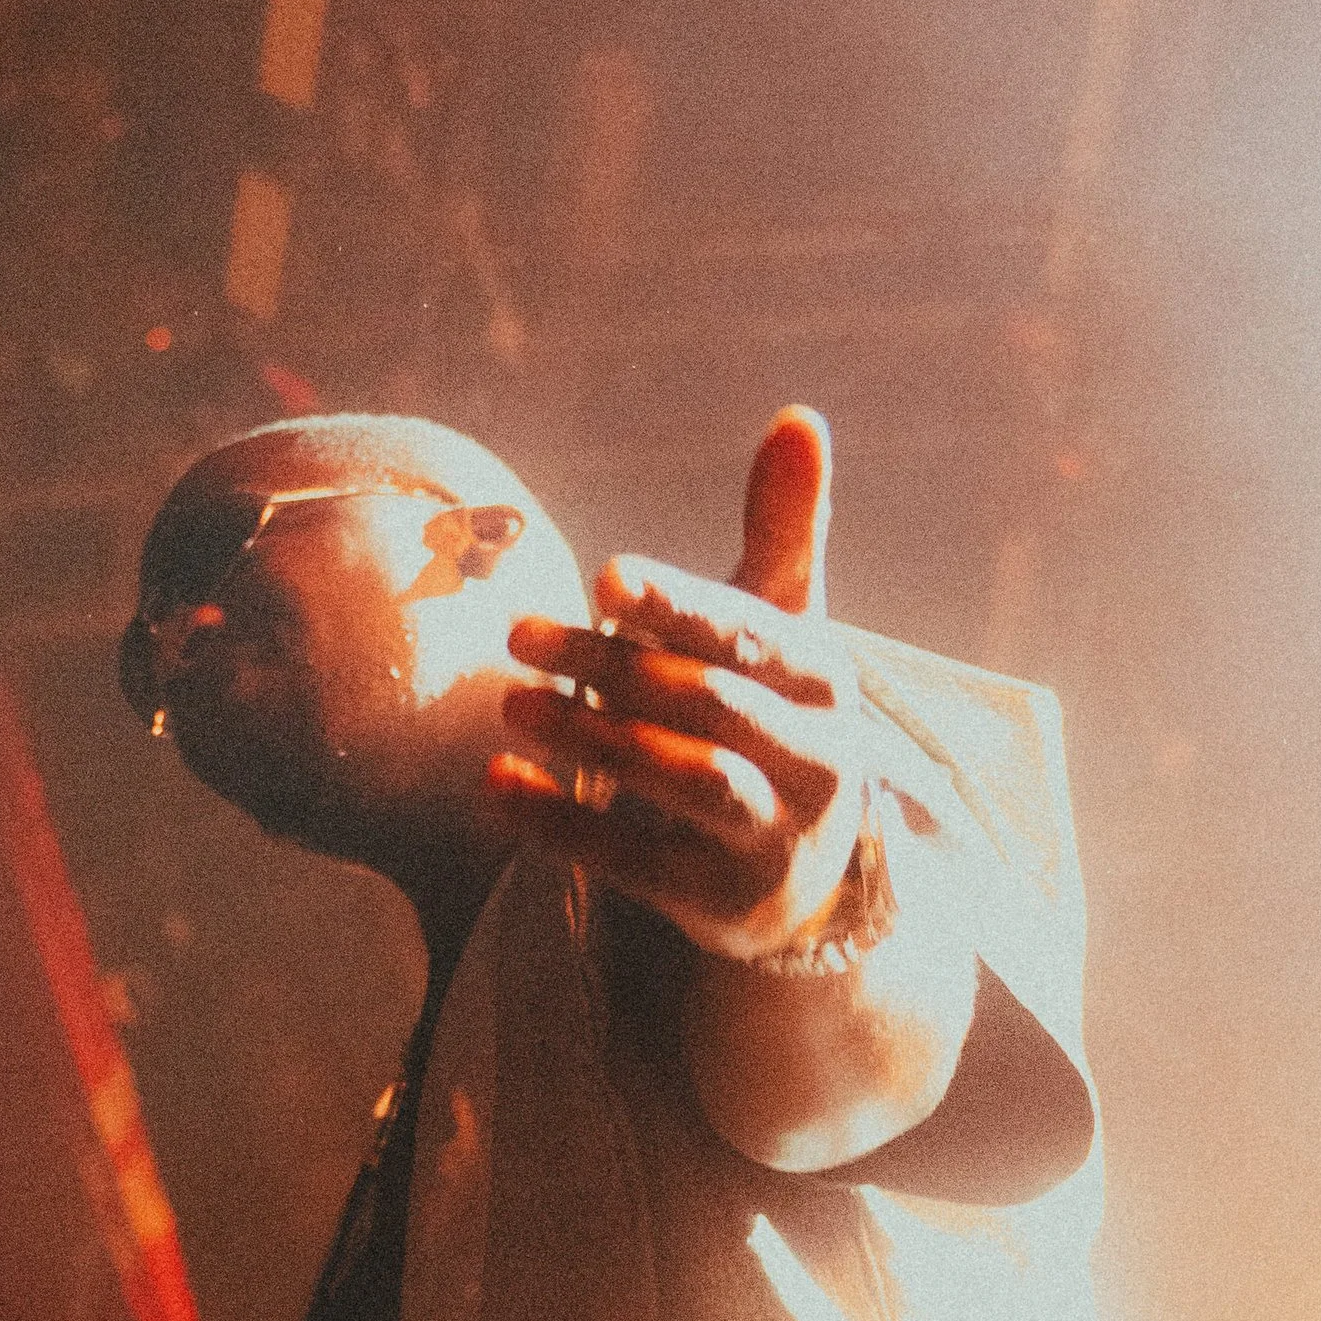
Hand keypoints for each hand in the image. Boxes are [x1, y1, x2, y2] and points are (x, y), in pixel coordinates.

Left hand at [489, 405, 898, 961]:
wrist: (810, 876)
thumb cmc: (777, 723)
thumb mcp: (787, 632)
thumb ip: (782, 532)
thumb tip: (798, 416)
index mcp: (825, 679)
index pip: (749, 634)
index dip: (677, 606)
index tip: (603, 579)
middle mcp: (817, 759)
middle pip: (707, 704)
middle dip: (610, 667)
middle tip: (517, 637)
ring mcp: (776, 837)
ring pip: (686, 782)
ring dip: (592, 742)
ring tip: (511, 707)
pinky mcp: (725, 904)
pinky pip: (638, 864)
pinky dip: (563, 827)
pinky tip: (495, 790)